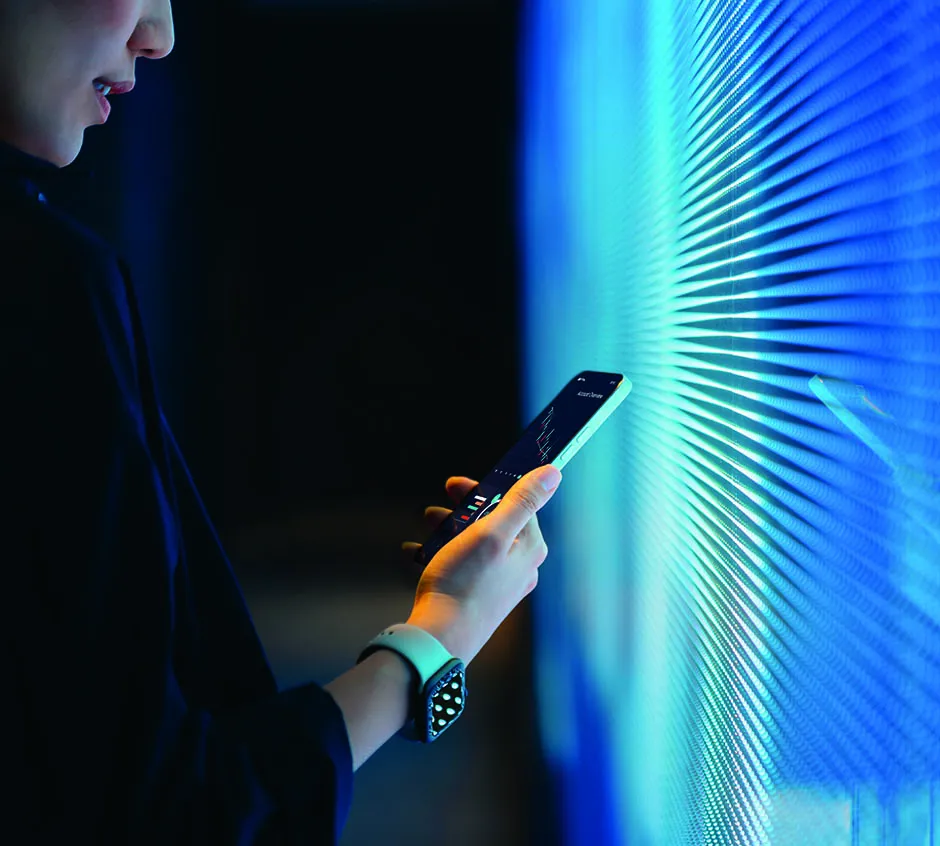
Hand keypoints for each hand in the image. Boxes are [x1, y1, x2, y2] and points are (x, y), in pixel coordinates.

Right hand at [402, 466, 561, 664]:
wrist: (439, 639)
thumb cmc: (464, 585)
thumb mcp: (491, 533)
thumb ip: (521, 501)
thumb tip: (552, 473)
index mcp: (528, 549)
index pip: (515, 504)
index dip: (485, 490)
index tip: (457, 485)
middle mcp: (519, 567)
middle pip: (493, 523)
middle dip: (462, 511)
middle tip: (437, 506)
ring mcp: (499, 585)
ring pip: (474, 543)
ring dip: (448, 530)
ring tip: (427, 526)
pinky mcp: (478, 598)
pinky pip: (461, 566)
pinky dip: (440, 554)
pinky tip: (417, 552)